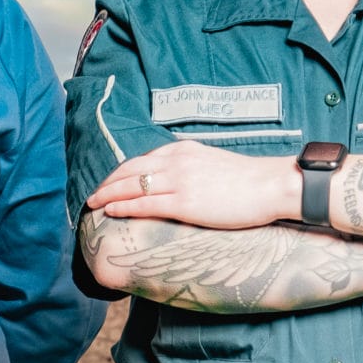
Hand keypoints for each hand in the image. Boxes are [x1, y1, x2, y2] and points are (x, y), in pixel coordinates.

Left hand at [89, 142, 298, 228]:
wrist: (271, 185)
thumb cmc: (249, 181)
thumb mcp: (213, 164)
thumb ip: (192, 169)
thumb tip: (178, 182)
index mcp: (183, 151)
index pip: (142, 160)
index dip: (120, 172)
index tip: (108, 182)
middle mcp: (177, 162)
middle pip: (130, 170)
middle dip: (108, 182)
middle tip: (91, 195)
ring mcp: (180, 181)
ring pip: (132, 186)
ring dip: (108, 195)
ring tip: (93, 204)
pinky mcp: (185, 203)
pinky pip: (145, 204)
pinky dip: (124, 206)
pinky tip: (110, 211)